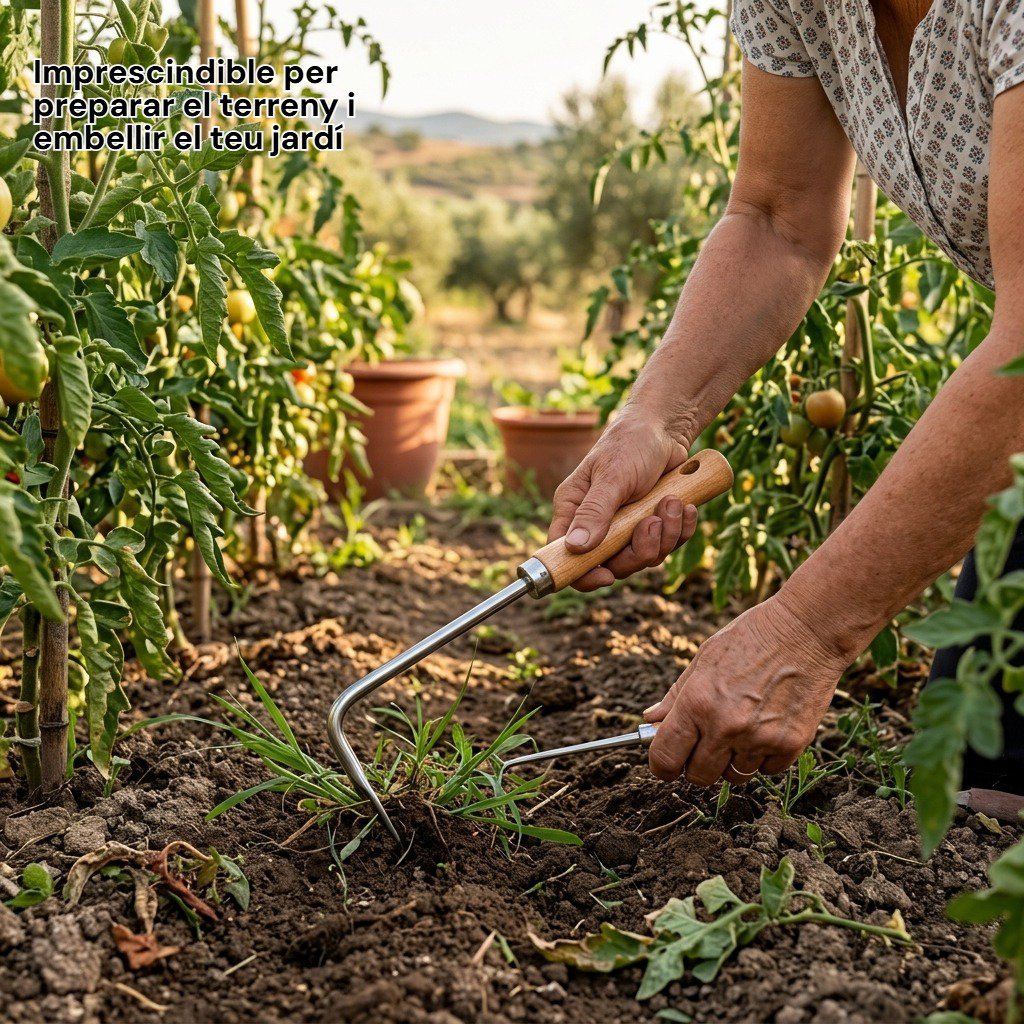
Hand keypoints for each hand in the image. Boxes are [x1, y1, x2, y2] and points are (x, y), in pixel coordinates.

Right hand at [547, 409, 697, 590]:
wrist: (667, 429)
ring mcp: (626, 528)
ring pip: (643, 557)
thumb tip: (575, 548)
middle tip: (652, 522)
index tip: (607, 576)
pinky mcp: (652, 525)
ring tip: (672, 501)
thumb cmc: (630, 444)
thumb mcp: (612, 476)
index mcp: (574, 511)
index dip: (582, 574)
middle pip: (611, 565)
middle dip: (638, 551)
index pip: (565, 555)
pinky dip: (680, 529)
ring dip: (664, 535)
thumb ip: (595, 512)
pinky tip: (684, 505)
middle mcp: (597, 524)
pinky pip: (668, 545)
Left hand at [644, 593, 848, 784]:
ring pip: (734, 776)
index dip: (661, 765)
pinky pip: (767, 770)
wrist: (808, 629)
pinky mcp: (791, 745)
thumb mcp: (705, 658)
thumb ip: (676, 695)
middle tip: (705, 743)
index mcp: (697, 702)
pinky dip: (764, 756)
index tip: (665, 763)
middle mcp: (725, 726)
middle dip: (696, 764)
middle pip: (698, 776)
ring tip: (742, 726)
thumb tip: (651, 721)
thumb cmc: (752, 637)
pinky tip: (767, 726)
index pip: (665, 757)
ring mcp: (760, 739)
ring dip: (732, 760)